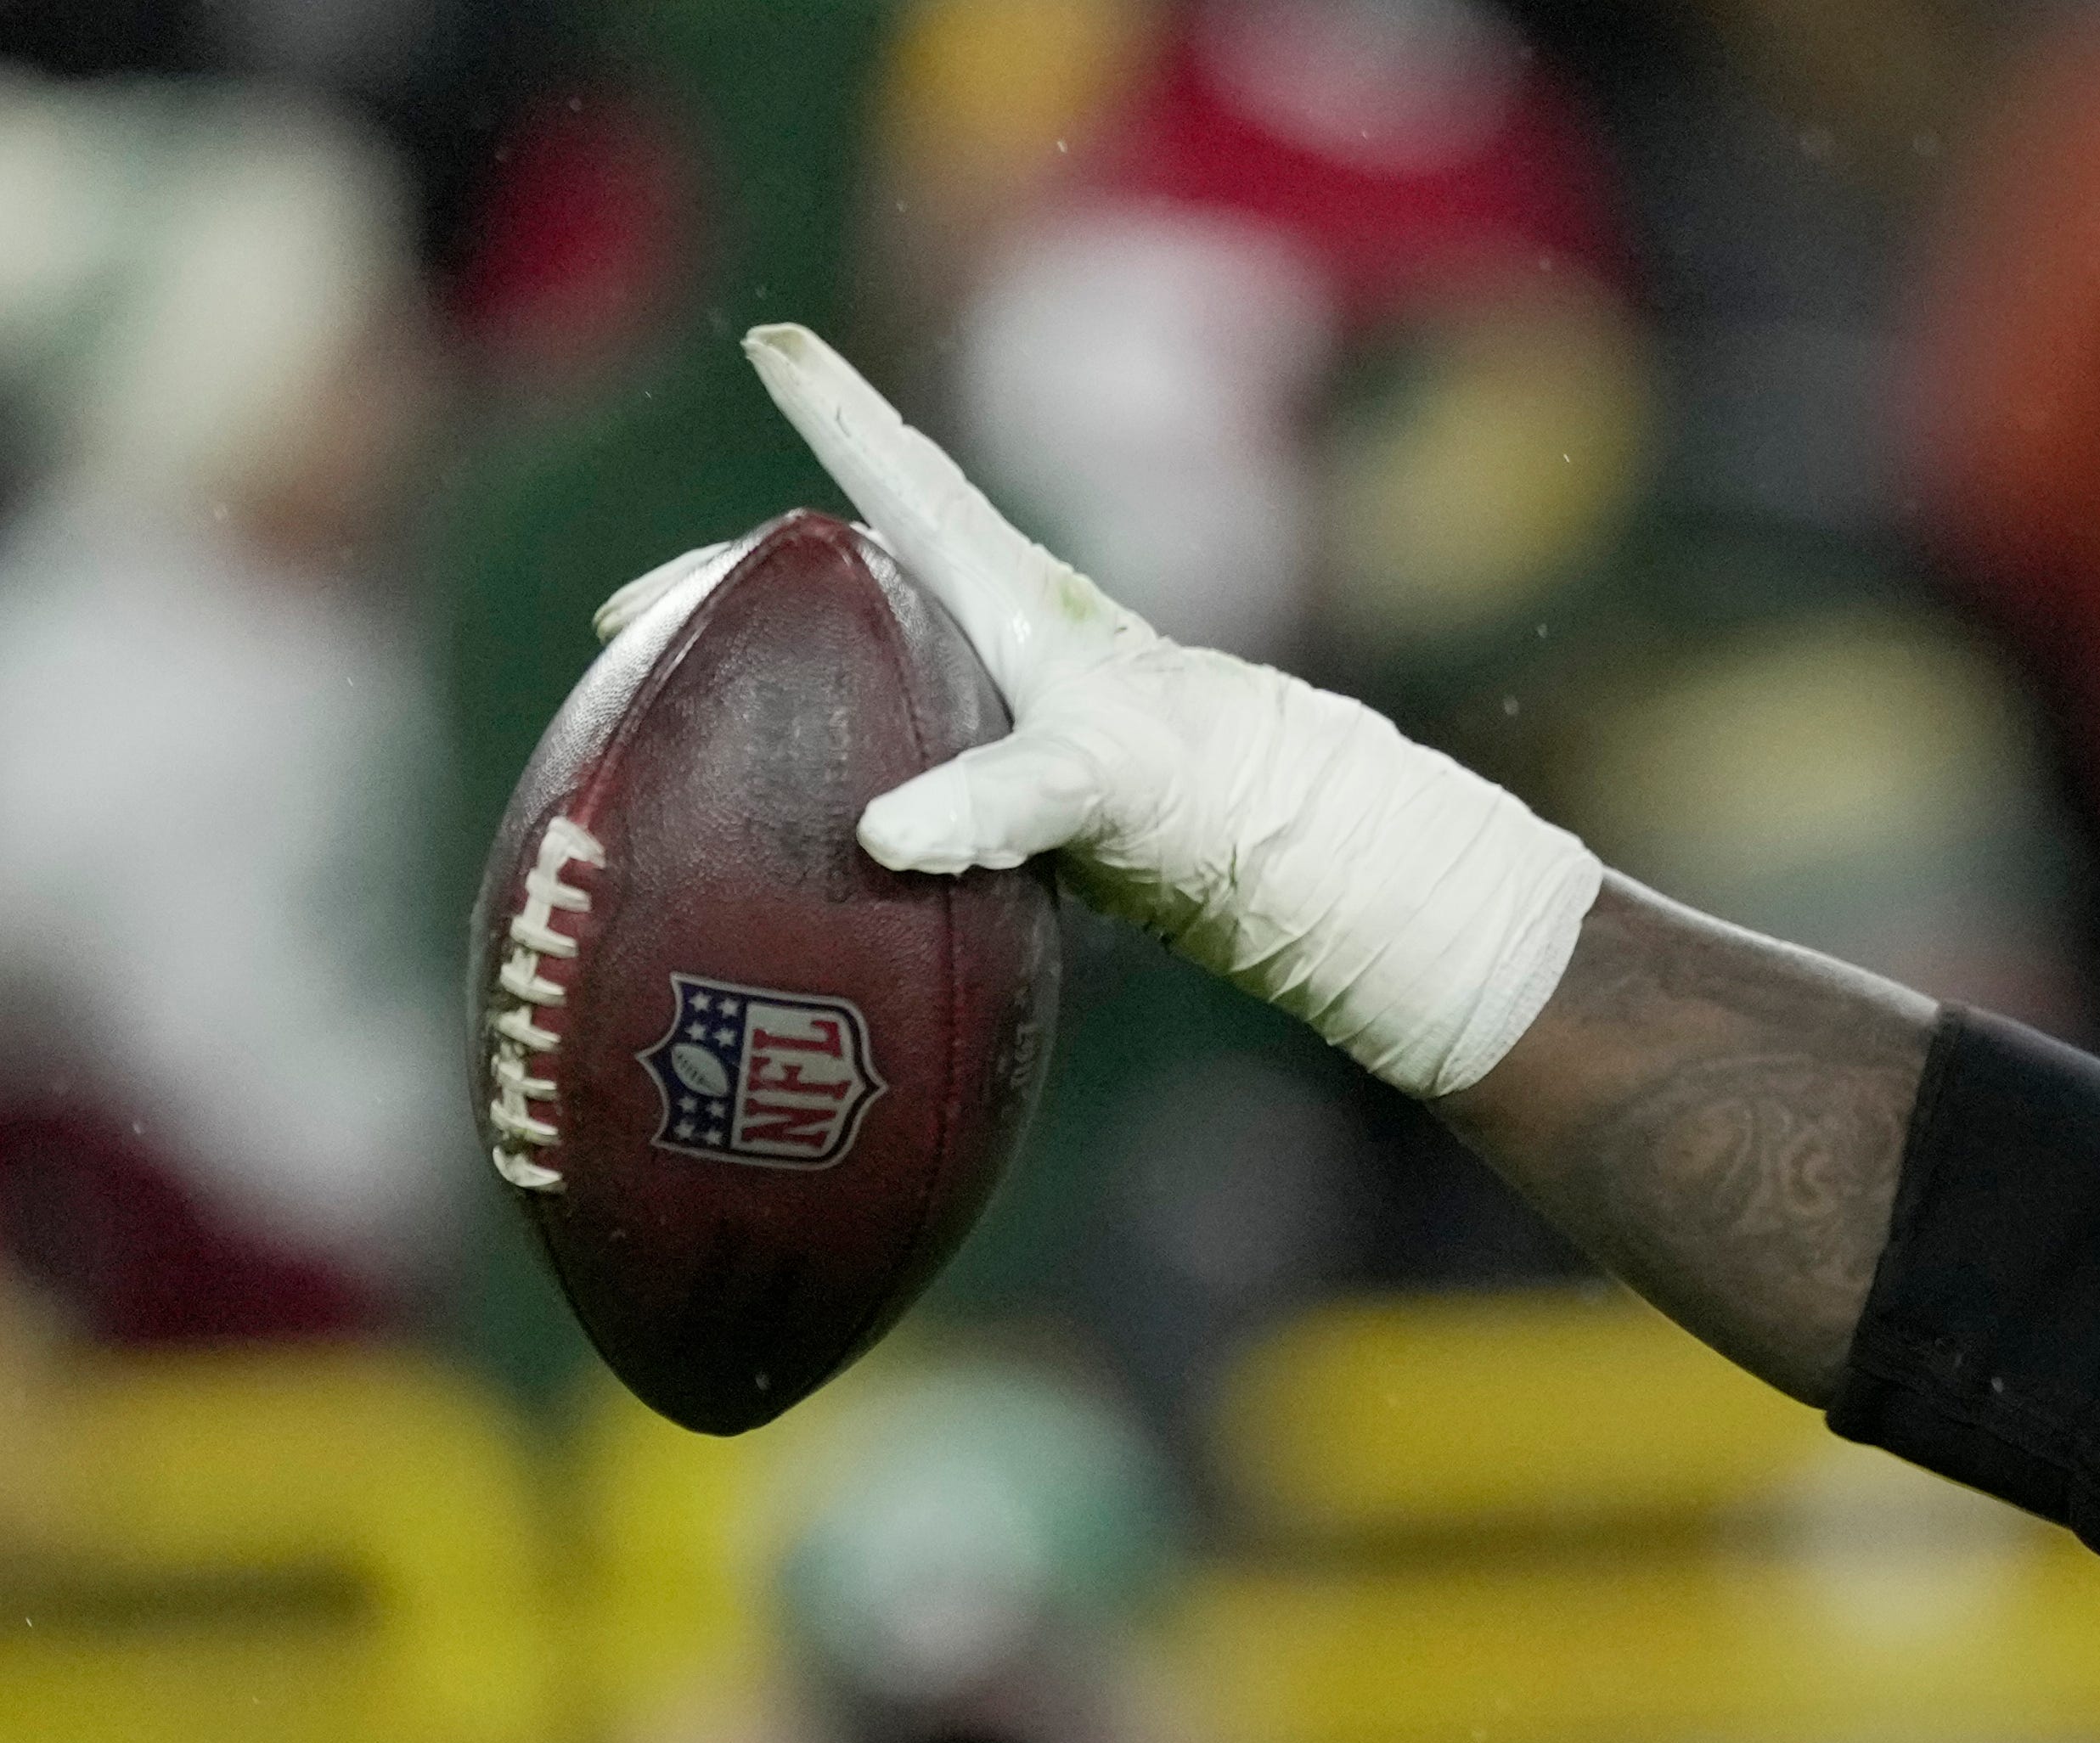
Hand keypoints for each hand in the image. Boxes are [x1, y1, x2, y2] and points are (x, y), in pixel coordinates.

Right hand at [640, 325, 1594, 1095]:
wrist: (1300, 875)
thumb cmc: (1210, 806)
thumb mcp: (1102, 788)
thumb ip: (1001, 800)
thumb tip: (886, 835)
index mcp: (1009, 606)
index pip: (904, 485)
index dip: (839, 412)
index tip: (776, 340)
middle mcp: (998, 642)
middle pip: (842, 580)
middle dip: (732, 585)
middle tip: (630, 619)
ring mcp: (1000, 712)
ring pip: (856, 665)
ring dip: (765, 673)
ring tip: (668, 702)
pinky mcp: (1010, 793)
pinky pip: (886, 759)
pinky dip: (826, 775)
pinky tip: (779, 820)